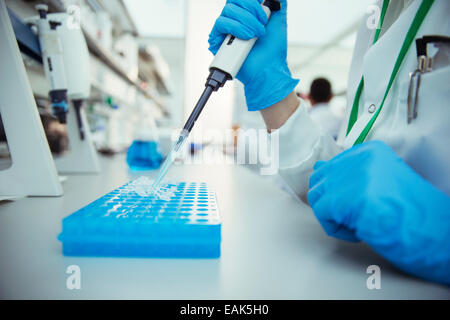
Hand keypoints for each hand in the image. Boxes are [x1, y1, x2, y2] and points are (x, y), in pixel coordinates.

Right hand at [208, 0, 298, 110]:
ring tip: (256, 34)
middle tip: (262, 23)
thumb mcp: (278, 20)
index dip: (251, 2)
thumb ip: (277, 3)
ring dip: (246, 20)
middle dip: (251, 8)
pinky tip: (247, 37)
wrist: (268, 70)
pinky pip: (221, 23)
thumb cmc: (272, 51)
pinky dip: (236, 27)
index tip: (264, 10)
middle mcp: (233, 20)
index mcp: (245, 14)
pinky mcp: (216, 41)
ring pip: (228, 10)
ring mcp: (224, 31)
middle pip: (233, 0)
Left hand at [308, 140, 449, 284]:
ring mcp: (353, 175)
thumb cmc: (410, 212)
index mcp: (369, 151)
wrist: (434, 232)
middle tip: (357, 216)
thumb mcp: (378, 183)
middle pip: (320, 181)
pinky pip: (322, 215)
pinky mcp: (346, 197)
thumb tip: (318, 169)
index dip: (338, 192)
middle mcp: (359, 157)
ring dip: (334, 217)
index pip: (331, 166)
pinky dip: (338, 229)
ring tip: (361, 223)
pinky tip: (360, 231)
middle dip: (332, 203)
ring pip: (317, 197)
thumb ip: (349, 174)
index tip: (357, 204)